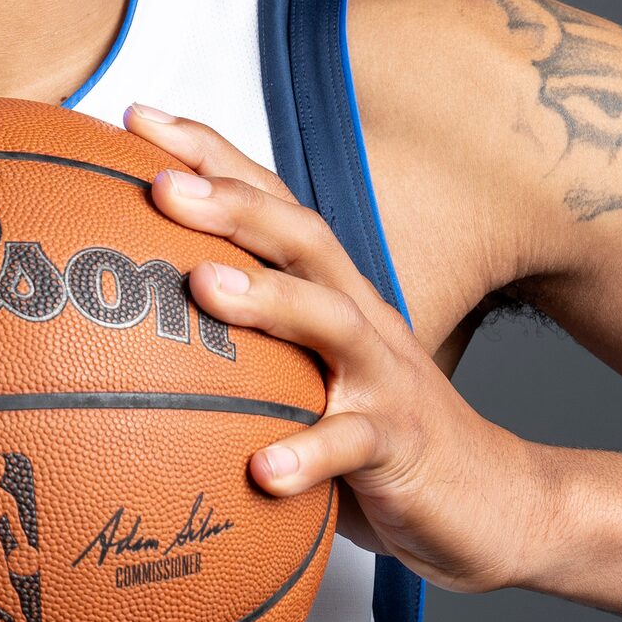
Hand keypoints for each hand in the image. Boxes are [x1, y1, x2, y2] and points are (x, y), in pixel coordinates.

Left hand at [125, 104, 552, 593]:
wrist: (495, 503)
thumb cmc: (378, 436)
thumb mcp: (308, 378)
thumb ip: (243, 350)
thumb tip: (127, 336)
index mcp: (331, 295)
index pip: (273, 207)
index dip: (213, 157)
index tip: (138, 118)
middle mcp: (360, 321)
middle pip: (303, 241)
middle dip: (233, 204)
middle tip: (161, 186)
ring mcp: (385, 381)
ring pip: (332, 324)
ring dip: (268, 299)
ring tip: (203, 286)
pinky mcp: (403, 447)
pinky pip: (355, 446)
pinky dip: (309, 455)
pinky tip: (262, 468)